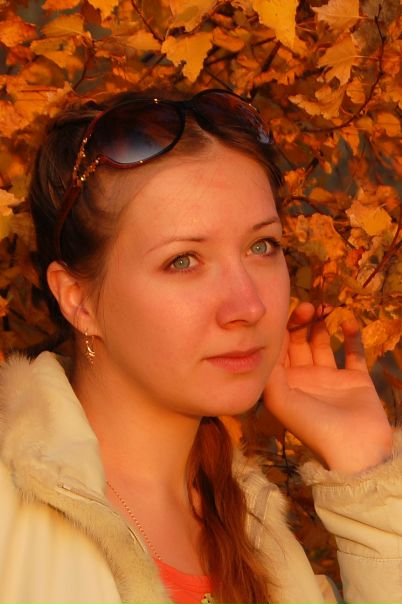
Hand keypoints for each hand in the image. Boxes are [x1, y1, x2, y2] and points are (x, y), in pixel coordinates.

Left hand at [263, 303, 392, 473]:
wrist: (355, 449)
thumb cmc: (312, 426)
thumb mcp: (280, 399)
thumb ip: (269, 370)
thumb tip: (264, 342)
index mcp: (284, 383)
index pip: (278, 348)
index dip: (281, 328)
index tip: (287, 309)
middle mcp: (304, 377)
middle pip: (299, 341)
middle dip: (302, 322)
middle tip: (310, 306)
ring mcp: (330, 378)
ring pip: (323, 342)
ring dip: (323, 324)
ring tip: (326, 307)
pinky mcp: (355, 379)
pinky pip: (353, 351)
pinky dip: (352, 335)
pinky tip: (349, 321)